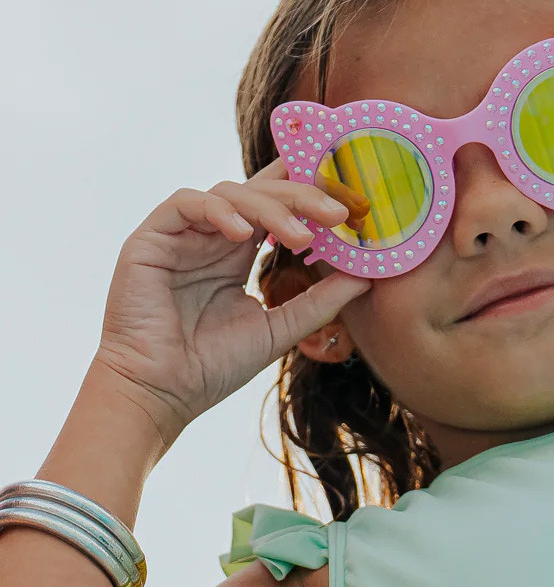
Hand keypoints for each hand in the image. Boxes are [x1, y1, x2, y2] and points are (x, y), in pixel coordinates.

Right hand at [93, 159, 372, 449]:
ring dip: (270, 207)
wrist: (160, 394)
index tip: (355, 207)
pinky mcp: (151, 238)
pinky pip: (186, 203)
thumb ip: (321, 301)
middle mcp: (213, 236)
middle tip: (341, 213)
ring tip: (300, 235)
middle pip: (263, 192)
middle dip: (304, 197)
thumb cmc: (212, 366)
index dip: (313, 195)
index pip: (279, 205)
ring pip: (231, 192)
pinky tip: (245, 235)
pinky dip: (219, 211)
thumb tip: (369, 277)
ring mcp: (182, 234)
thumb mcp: (280, 329)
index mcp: (240, 251)